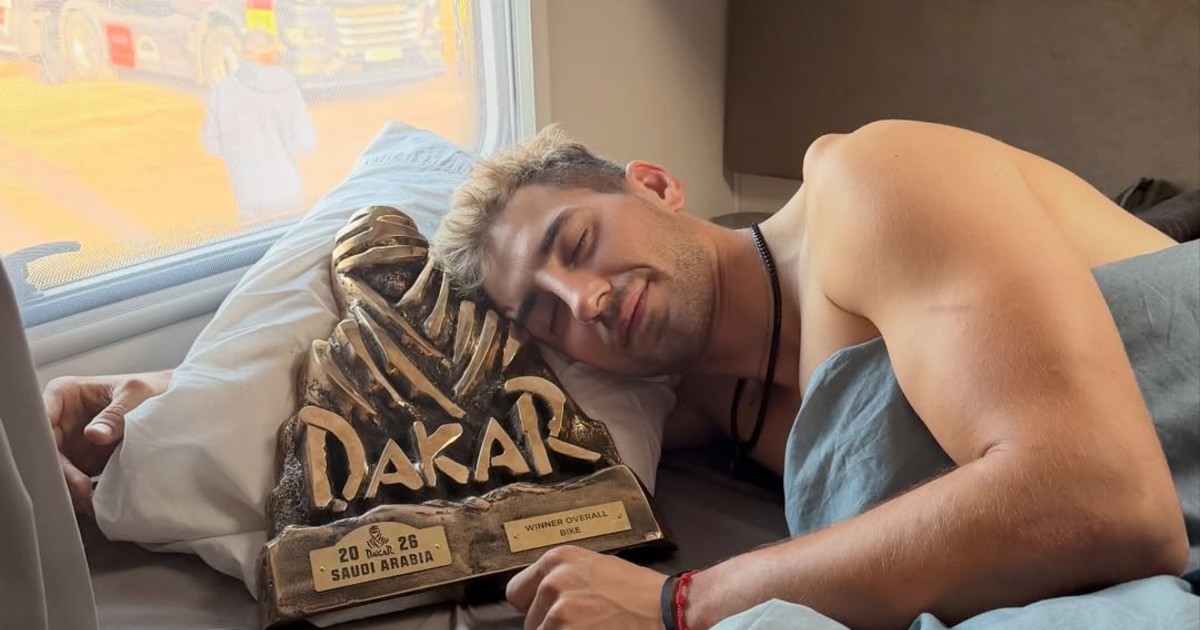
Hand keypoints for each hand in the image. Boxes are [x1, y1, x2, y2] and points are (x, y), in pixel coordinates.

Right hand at [42, 370, 170, 514]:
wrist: (172, 404)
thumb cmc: (150, 388)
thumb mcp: (136, 393)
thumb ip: (115, 414)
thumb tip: (93, 434)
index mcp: (64, 394)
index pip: (40, 417)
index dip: (43, 439)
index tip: (56, 459)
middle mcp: (61, 418)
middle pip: (46, 448)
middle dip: (59, 470)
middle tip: (79, 488)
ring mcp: (70, 441)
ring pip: (58, 467)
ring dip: (70, 485)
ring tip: (89, 499)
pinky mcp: (82, 459)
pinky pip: (75, 477)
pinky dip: (82, 490)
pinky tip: (93, 500)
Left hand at [507, 545, 667, 629]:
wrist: (667, 609)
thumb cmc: (637, 591)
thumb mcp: (594, 567)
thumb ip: (563, 578)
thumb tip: (540, 599)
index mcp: (557, 559)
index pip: (516, 592)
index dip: (533, 607)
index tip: (550, 613)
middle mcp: (553, 581)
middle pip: (529, 619)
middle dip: (550, 625)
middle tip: (583, 622)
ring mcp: (559, 612)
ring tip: (592, 628)